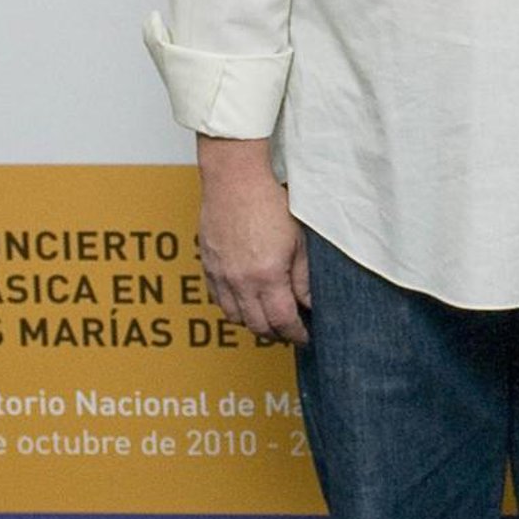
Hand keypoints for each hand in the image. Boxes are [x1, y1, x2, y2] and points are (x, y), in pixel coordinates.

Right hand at [196, 136, 310, 344]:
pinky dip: (234, 308)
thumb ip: (304, 278)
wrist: (235, 181)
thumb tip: (310, 304)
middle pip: (258, 326)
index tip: (305, 337)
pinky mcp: (208, 267)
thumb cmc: (270, 203)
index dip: (297, 335)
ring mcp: (221, 275)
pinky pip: (218, 301)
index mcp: (267, 276)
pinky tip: (247, 301)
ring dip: (254, 324)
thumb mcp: (300, 241)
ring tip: (270, 319)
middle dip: (277, 334)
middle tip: (291, 332)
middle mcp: (240, 281)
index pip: (282, 321)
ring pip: (235, 318)